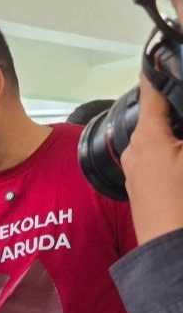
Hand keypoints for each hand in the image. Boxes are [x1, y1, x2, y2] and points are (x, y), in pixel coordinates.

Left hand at [122, 74, 182, 244]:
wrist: (169, 258)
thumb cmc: (181, 211)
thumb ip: (182, 128)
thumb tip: (177, 125)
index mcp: (147, 139)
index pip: (153, 91)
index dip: (160, 71)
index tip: (162, 55)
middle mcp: (134, 152)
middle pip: (158, 115)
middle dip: (174, 107)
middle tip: (178, 98)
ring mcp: (136, 171)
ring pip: (158, 138)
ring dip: (174, 131)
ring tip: (181, 126)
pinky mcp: (143, 188)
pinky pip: (159, 158)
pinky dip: (173, 151)